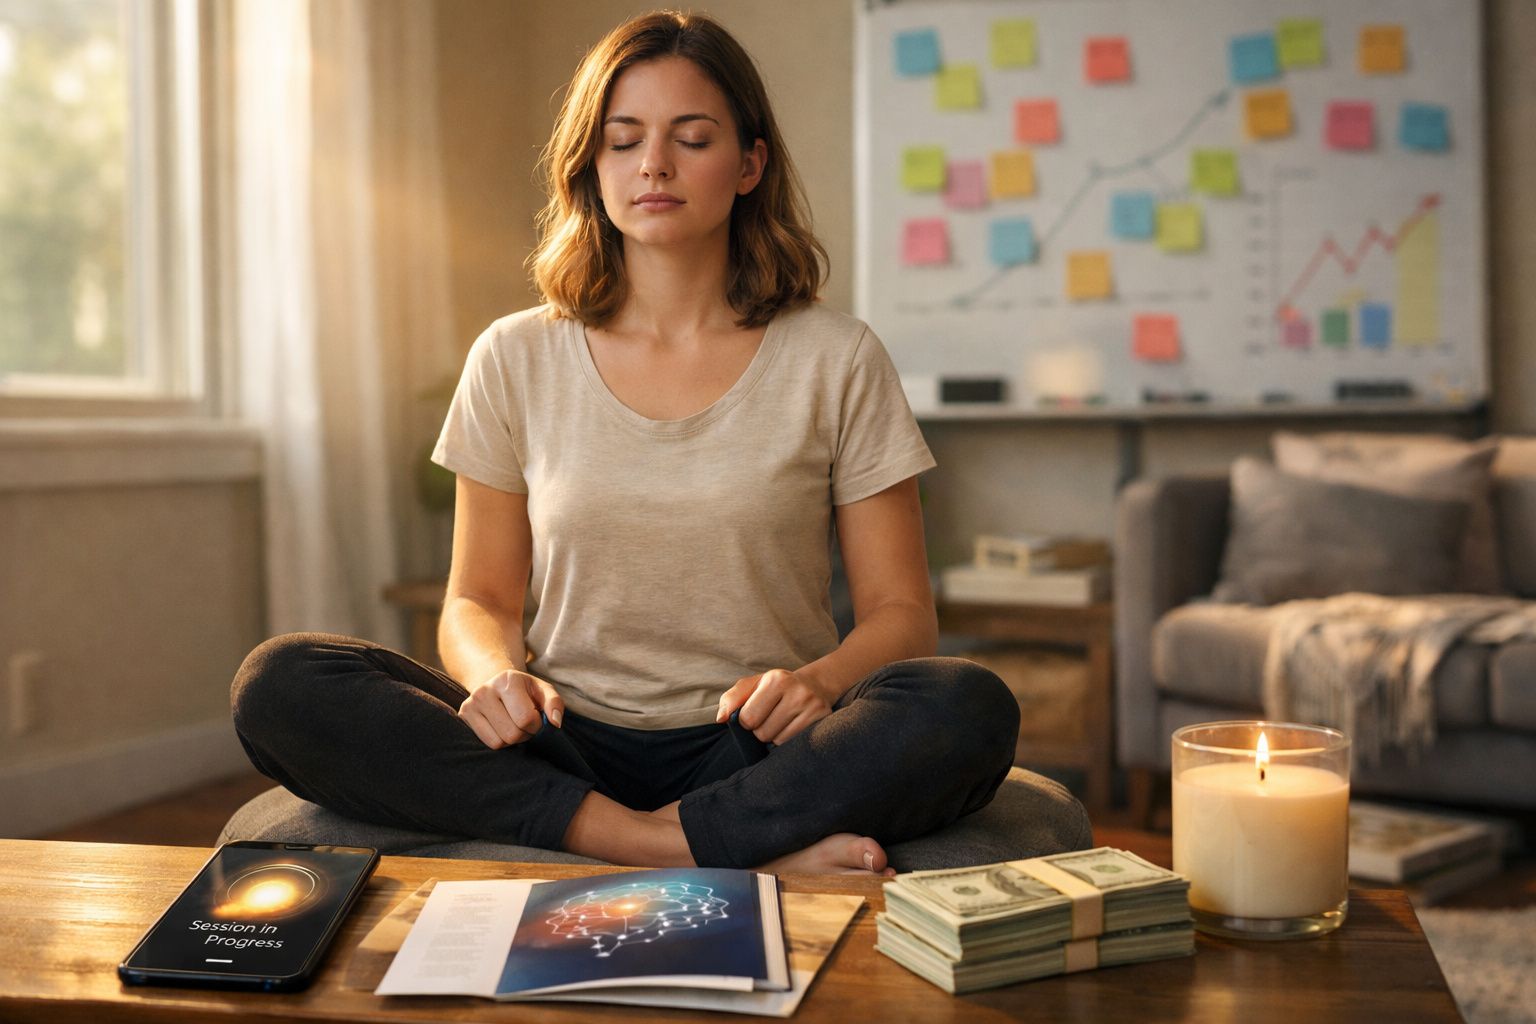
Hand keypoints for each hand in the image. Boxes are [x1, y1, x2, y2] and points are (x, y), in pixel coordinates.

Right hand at [458, 669, 564, 749]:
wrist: (496, 684)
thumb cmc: (524, 691)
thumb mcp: (543, 690)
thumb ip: (554, 703)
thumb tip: (555, 723)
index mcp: (508, 680)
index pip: (526, 718)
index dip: (537, 726)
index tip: (537, 719)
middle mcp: (485, 690)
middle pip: (512, 733)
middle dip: (525, 735)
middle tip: (525, 725)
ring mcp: (471, 703)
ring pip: (499, 742)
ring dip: (512, 740)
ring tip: (513, 725)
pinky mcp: (463, 716)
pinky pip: (488, 744)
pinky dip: (500, 742)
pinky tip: (501, 729)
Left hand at [716, 668, 831, 744]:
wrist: (813, 685)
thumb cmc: (776, 688)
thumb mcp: (753, 686)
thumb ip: (731, 699)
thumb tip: (721, 719)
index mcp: (776, 679)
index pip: (748, 718)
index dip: (747, 721)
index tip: (754, 715)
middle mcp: (797, 691)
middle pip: (763, 733)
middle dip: (761, 730)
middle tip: (770, 719)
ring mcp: (813, 706)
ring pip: (778, 741)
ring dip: (775, 737)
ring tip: (782, 722)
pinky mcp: (822, 719)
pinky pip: (794, 745)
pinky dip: (788, 741)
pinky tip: (792, 728)